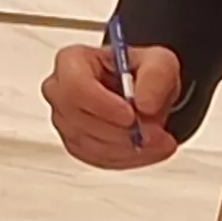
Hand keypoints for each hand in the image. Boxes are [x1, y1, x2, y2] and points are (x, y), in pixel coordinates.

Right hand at [42, 39, 181, 169]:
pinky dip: (126, 157)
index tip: (131, 114)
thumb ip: (156, 76)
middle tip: (154, 132)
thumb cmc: (142, 72)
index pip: (75, 86)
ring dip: (128, 147)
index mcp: (72, 61)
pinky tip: (145, 148)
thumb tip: (145, 103)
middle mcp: (61, 91)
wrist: (144, 94)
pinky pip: (97, 158)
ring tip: (157, 139)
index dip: (102, 105)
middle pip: (79, 119)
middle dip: (120, 131)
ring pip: (90, 144)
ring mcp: (65, 120)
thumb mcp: (160, 62)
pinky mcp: (76, 144)